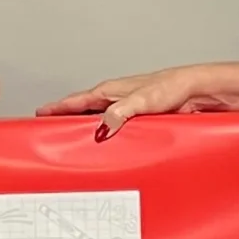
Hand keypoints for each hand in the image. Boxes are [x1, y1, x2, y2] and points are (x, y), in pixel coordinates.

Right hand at [40, 65, 236, 138]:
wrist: (198, 91)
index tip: (40, 115)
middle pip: (85, 113)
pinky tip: (109, 152)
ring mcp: (127, 111)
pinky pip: (117, 132)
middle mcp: (117, 100)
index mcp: (112, 90)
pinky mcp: (139, 121)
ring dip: (91, 134)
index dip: (58, 108)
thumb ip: (122, 112)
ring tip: (77, 149)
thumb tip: (104, 125)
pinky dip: (110, 140)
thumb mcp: (145, 99)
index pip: (77, 100)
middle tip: (52, 136)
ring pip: (101, 123)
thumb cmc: (174, 86)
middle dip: (68, 123)